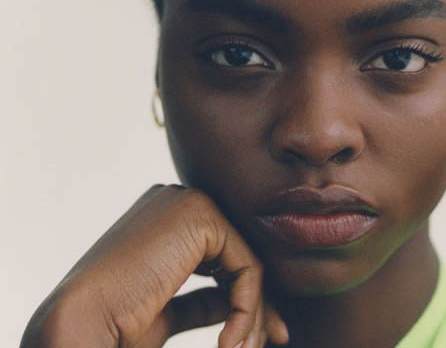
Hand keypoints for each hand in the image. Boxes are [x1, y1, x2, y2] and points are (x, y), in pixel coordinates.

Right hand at [21, 185, 288, 347]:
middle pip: (238, 257)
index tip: (254, 338)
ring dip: (252, 314)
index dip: (242, 298)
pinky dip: (247, 308)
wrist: (81, 324)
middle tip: (274, 341)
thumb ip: (203, 300)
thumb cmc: (113, 324)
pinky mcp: (200, 214)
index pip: (220, 258)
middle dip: (257, 306)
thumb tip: (236, 306)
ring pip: (247, 263)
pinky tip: (229, 342)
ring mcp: (187, 202)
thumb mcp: (168, 310)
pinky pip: (246, 267)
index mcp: (163, 220)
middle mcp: (176, 202)